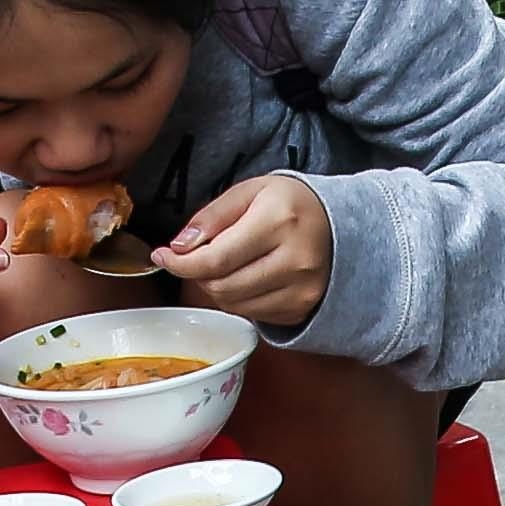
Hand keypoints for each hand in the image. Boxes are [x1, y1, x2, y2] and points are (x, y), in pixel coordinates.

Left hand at [158, 172, 332, 331]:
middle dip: (199, 274)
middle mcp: (294, 259)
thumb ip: (211, 216)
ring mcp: (302, 289)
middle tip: (199, 257)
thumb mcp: (250, 191)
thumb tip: (179, 248)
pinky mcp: (302, 308)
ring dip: (218, 287)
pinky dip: (239, 299)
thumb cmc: (289, 204)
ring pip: (233, 304)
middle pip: (221, 286)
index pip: (216, 258)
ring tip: (227, 265)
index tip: (163, 256)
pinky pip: (252, 314)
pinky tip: (248, 277)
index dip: (182, 263)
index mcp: (278, 220)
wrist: (340, 225)